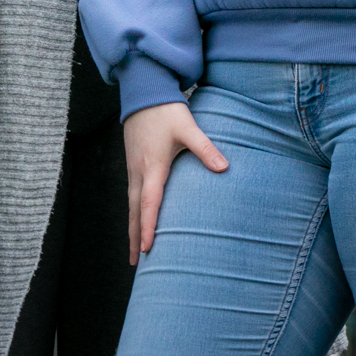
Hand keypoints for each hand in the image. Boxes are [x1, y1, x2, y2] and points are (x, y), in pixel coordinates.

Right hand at [122, 102, 228, 262]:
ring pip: (131, 205)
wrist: (143, 91)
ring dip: (132, 227)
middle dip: (136, 237)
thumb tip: (224, 168)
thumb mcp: (188, 127)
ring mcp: (133, 168)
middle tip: (136, 264)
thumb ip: (205, 148)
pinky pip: (132, 195)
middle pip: (135, 212)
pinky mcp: (133, 164)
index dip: (149, 227)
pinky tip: (137, 221)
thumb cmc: (166, 110)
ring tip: (135, 251)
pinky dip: (133, 213)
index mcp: (152, 166)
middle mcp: (139, 171)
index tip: (148, 249)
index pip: (150, 204)